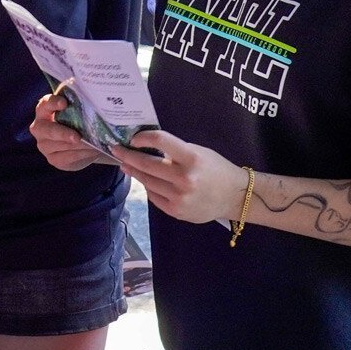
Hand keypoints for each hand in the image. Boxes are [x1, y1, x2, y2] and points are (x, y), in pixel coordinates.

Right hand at [29, 91, 114, 171]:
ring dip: (79, 146)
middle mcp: (40, 128)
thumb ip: (79, 103)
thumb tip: (96, 101)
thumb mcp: (77, 109)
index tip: (64, 103)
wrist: (80, 143)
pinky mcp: (53, 159)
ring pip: (61, 146)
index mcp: (43, 111)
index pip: (45, 104)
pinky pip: (67, 158)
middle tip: (77, 137)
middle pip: (48, 130)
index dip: (53, 103)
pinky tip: (92, 151)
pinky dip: (81, 154)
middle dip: (63, 133)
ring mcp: (44, 145)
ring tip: (94, 144)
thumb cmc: (77, 119)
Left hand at [108, 129, 242, 224]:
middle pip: (147, 165)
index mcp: (192, 158)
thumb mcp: (198, 152)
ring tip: (126, 164)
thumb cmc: (216, 169)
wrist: (235, 196)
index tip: (133, 138)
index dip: (143, 138)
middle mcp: (184, 178)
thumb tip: (146, 147)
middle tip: (116, 150)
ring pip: (147, 182)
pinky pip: (154, 196)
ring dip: (134, 172)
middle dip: (128, 156)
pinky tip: (146, 181)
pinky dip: (149, 187)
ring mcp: (179, 197)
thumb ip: (175, 151)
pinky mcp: (176, 211)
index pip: (161, 141)